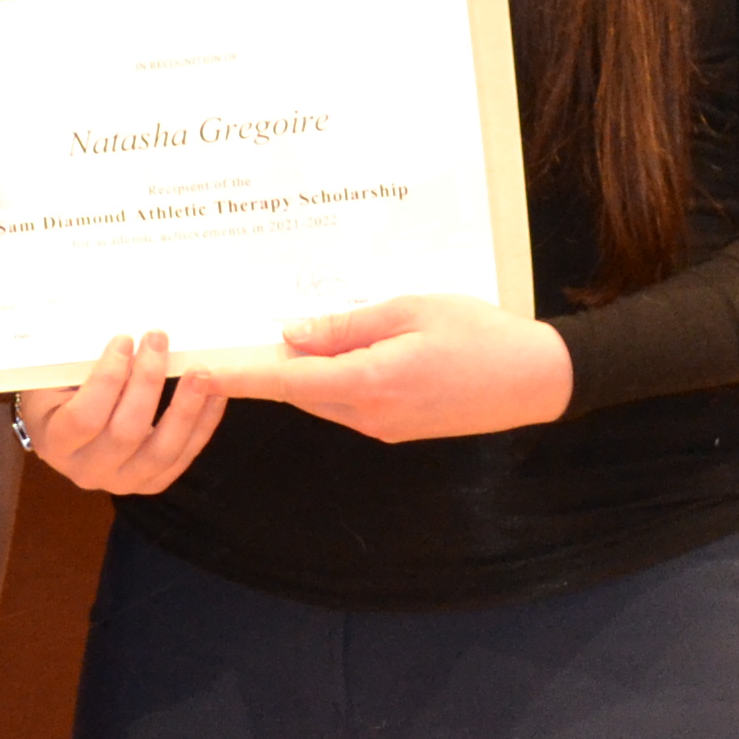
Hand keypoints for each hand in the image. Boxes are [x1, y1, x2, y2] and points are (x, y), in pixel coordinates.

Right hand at [16, 333, 227, 494]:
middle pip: (126, 433)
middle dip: (147, 381)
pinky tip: (214, 393)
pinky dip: (203, 424)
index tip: (124, 339)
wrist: (67, 428)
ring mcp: (123, 481)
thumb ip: (80, 360)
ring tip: (199, 370)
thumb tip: (125, 335)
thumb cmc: (59, 393)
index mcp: (55, 442)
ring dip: (184, 407)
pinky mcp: (152, 481)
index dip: (107, 378)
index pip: (84, 417)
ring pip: (161, 451)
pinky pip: (184, 456)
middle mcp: (87, 471)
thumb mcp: (54, 376)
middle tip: (158, 341)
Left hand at [215, 293, 569, 442]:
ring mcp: (384, 427)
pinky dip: (335, 378)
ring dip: (307, 371)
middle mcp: (370, 414)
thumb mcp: (411, 310)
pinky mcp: (398, 428)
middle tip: (244, 332)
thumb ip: (347, 325)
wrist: (537, 379)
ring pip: (323, 398)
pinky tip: (346, 349)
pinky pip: (350, 402)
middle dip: (272, 365)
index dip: (240, 375)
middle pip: (300, 391)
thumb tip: (293, 336)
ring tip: (298, 332)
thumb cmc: (481, 334)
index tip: (201, 371)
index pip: (287, 381)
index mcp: (371, 382)